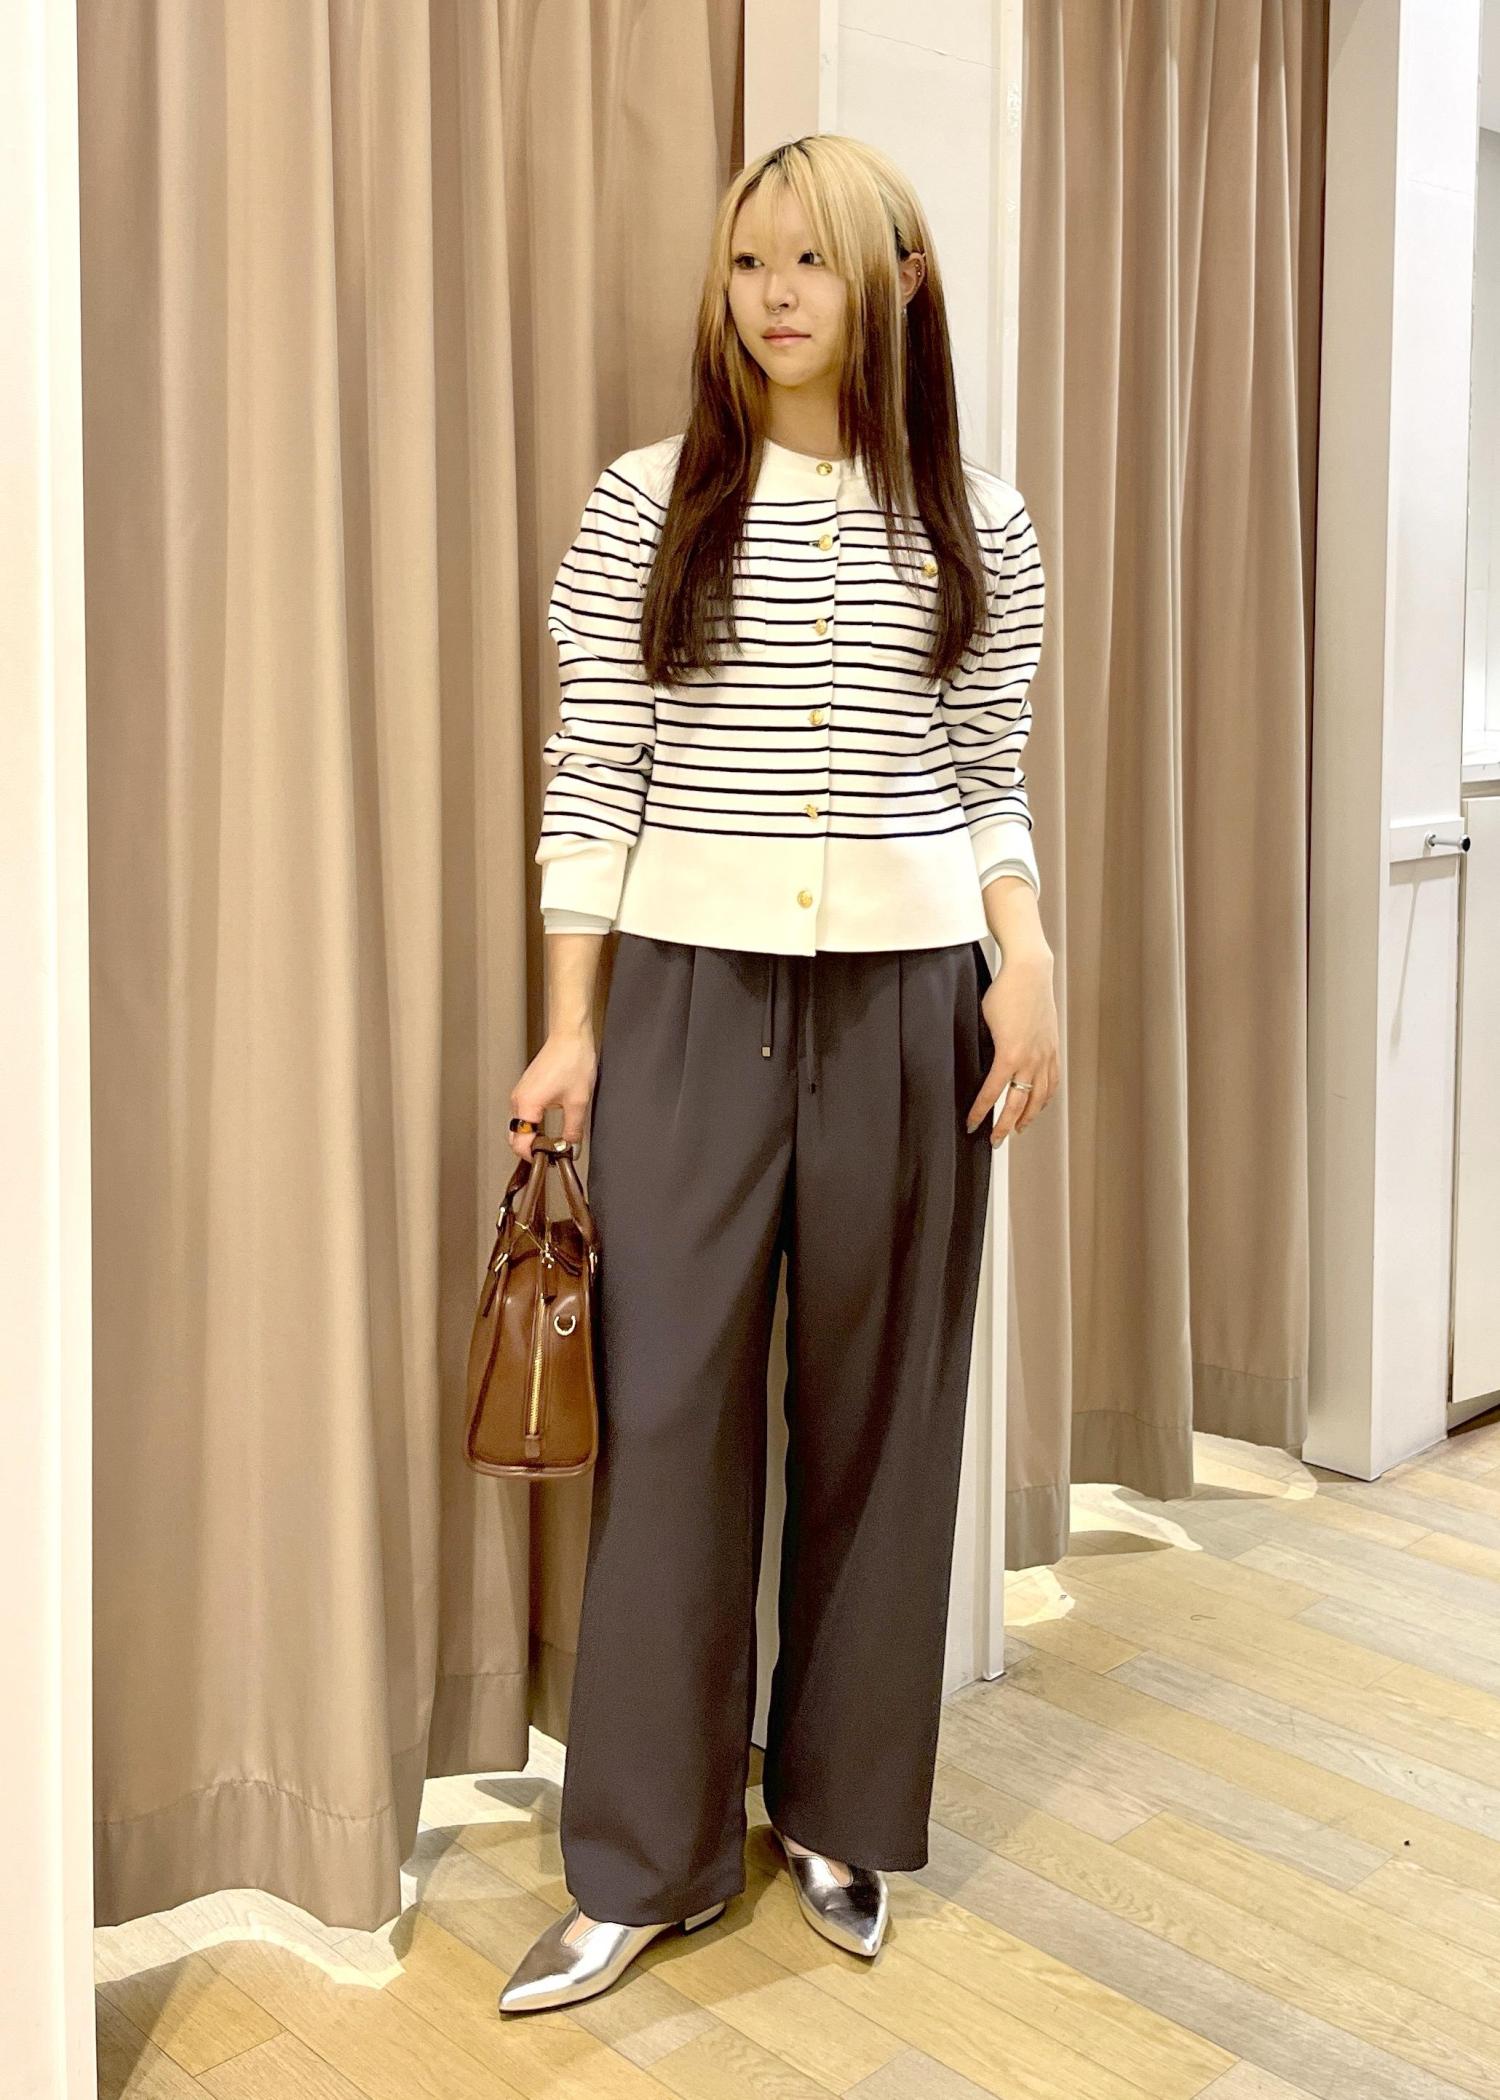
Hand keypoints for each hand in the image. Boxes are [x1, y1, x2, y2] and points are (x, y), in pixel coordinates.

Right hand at [509, 1027, 596, 1160]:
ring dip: (532, 1137)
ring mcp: (520, 1093)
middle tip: (551, 1155)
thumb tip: (570, 1149)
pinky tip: (548, 1128)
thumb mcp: (578, 1102)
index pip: (520, 1143)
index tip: (548, 1161)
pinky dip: (533, 1125)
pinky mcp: (526, 1089)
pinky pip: (523, 1114)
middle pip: (515, 1137)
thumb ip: (573, 1131)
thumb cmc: (572, 1061)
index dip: (533, 1157)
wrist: (570, 1036)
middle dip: (531, 1149)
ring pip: (519, 1126)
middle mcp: (518, 1100)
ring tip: (552, 1143)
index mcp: (527, 1105)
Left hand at [966, 951, 1059, 1145]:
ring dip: (1028, 1117)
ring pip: (1039, 1097)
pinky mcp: (1053, 1048)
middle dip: (1005, 1125)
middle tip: (994, 1141)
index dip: (981, 1113)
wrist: (1030, 972)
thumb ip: (985, 1048)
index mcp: (1009, 1055)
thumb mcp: (983, 1022)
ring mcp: (1045, 1055)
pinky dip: (1045, 1098)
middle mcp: (1031, 1060)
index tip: (971, 1125)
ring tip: (1018, 1129)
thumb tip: (980, 1066)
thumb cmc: (1002, 993)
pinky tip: (1039, 1104)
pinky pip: (1052, 1081)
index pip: (992, 1094)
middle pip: (1019, 1104)